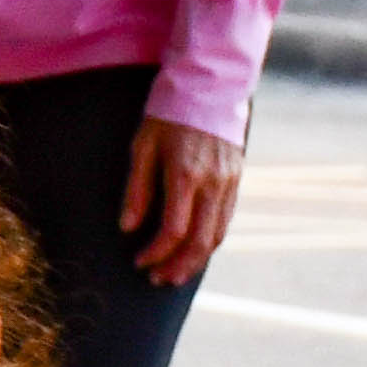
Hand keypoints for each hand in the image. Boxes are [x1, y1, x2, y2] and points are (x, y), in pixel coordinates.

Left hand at [119, 112, 243, 286]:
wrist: (208, 87)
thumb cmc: (166, 115)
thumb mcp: (142, 146)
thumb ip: (137, 189)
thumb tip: (129, 227)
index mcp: (185, 174)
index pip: (173, 230)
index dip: (156, 253)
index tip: (139, 262)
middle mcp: (212, 182)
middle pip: (200, 240)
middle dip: (178, 266)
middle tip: (158, 280)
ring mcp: (229, 181)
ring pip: (218, 234)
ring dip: (197, 260)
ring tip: (175, 274)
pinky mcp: (237, 179)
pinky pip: (226, 219)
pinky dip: (211, 240)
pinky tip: (195, 249)